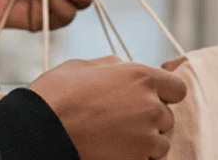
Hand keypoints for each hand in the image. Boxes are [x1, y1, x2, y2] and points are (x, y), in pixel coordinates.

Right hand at [31, 57, 186, 159]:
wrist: (40, 129)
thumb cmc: (57, 93)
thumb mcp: (84, 66)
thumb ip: (113, 66)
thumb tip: (123, 67)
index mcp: (141, 76)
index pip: (177, 88)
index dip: (164, 93)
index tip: (150, 97)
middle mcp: (151, 105)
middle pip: (168, 116)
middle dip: (151, 117)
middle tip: (123, 118)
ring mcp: (146, 136)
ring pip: (162, 141)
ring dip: (146, 140)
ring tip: (118, 136)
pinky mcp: (137, 159)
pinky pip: (149, 159)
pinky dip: (137, 156)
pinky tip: (115, 148)